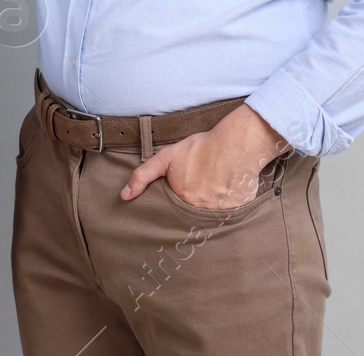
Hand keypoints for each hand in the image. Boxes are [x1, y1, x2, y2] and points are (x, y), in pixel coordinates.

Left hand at [121, 105, 290, 209]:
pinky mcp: (240, 211)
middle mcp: (201, 210)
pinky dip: (231, 208)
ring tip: (216, 193)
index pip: (176, 216)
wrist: (237, 143)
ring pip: (213, 220)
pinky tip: (230, 193)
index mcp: (183, 200)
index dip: (179, 208)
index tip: (185, 198)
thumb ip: (143, 175)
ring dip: (213, 211)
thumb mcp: (167, 156)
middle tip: (201, 195)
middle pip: (194, 220)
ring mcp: (221, 213)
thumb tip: (124, 196)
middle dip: (196, 211)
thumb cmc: (202, 147)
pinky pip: (233, 217)